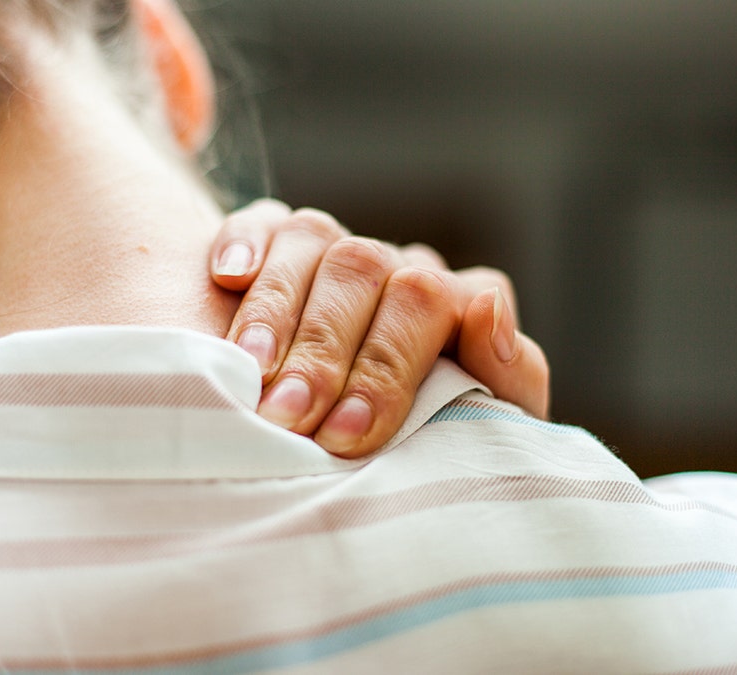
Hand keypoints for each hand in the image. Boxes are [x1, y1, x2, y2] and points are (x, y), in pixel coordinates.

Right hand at [210, 199, 549, 456]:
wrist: (354, 453)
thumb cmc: (427, 450)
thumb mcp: (483, 428)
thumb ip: (507, 374)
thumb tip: (486, 308)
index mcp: (456, 304)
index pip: (434, 302)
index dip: (388, 368)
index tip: (350, 435)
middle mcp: (397, 266)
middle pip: (365, 270)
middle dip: (324, 350)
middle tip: (289, 419)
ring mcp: (338, 250)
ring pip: (313, 239)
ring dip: (277, 309)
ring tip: (250, 373)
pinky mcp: (277, 244)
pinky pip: (263, 220)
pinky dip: (245, 240)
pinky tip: (229, 277)